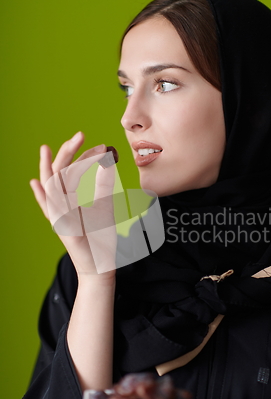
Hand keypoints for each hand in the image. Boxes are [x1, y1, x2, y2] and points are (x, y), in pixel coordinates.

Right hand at [30, 131, 117, 276]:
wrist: (101, 263)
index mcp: (71, 198)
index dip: (84, 156)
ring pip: (51, 186)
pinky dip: (41, 197)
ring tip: (46, 148)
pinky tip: (36, 183)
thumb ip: (104, 184)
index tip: (101, 147)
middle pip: (60, 172)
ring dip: (50, 167)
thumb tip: (107, 161)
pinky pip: (49, 211)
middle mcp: (62, 203)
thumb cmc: (100, 237)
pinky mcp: (62, 227)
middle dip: (67, 153)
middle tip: (79, 135)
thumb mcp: (105, 204)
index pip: (74, 170)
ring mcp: (60, 215)